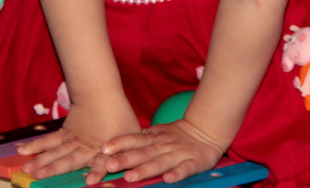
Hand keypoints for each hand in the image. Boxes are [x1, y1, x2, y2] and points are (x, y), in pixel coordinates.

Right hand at [17, 103, 140, 180]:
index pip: (101, 163)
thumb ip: (129, 151)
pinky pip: (48, 140)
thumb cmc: (120, 115)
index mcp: (103, 149)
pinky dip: (36, 146)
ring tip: (27, 170)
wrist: (102, 92)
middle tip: (39, 178)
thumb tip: (135, 164)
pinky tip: (22, 151)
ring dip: (40, 161)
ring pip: (54, 151)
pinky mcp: (64, 133)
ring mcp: (72, 139)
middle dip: (54, 169)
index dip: (96, 172)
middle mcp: (84, 146)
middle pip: (68, 159)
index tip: (90, 182)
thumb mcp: (131, 134)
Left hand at [98, 119, 225, 183]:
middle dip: (126, 159)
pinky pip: (185, 169)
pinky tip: (168, 179)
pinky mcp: (193, 162)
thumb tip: (112, 149)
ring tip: (130, 177)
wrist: (206, 130)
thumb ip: (139, 141)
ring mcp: (178, 154)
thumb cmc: (176, 136)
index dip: (119, 143)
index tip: (104, 149)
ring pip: (160, 162)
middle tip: (109, 166)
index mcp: (153, 138)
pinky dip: (177, 174)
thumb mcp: (157, 134)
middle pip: (142, 153)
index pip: (134, 139)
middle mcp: (163, 145)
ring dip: (145, 170)